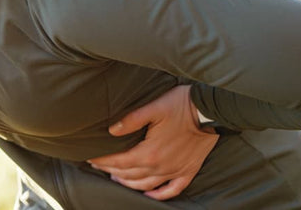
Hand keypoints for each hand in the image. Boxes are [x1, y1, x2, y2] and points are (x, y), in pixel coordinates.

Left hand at [87, 85, 218, 199]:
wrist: (210, 110)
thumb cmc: (181, 105)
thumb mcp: (153, 108)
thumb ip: (130, 120)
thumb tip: (111, 130)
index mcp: (149, 152)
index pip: (119, 161)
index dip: (103, 161)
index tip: (91, 158)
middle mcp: (161, 166)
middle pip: (129, 175)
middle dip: (111, 171)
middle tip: (100, 166)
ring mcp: (175, 171)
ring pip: (146, 185)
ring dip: (129, 184)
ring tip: (117, 178)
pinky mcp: (187, 171)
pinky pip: (172, 190)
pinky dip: (158, 195)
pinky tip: (149, 194)